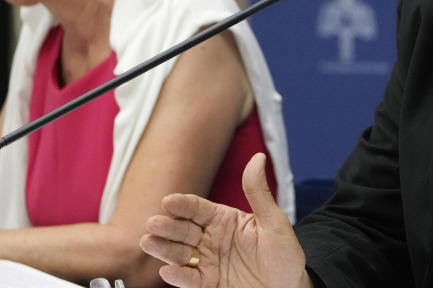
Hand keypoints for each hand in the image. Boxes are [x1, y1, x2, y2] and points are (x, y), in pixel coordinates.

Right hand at [140, 153, 309, 287]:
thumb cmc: (284, 254)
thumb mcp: (274, 222)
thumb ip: (259, 193)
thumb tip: (258, 157)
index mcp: (224, 219)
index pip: (198, 208)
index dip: (183, 204)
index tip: (169, 201)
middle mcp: (211, 239)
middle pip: (184, 230)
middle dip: (167, 226)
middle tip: (153, 222)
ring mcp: (208, 262)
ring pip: (180, 254)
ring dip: (163, 249)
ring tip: (148, 242)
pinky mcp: (209, 284)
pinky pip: (191, 280)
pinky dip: (178, 276)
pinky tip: (167, 271)